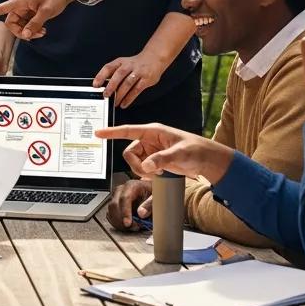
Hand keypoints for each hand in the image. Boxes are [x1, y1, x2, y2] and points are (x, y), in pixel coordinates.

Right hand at [0, 0, 87, 40]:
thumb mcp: (46, 11)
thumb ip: (35, 24)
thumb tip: (25, 35)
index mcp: (20, 1)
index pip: (0, 8)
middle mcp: (20, 5)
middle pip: (11, 23)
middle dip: (21, 32)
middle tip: (34, 36)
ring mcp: (25, 10)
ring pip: (20, 26)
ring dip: (29, 32)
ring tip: (42, 33)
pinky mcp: (31, 14)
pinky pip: (26, 25)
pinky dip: (33, 30)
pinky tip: (43, 31)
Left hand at [94, 52, 166, 108]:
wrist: (154, 58)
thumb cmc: (136, 63)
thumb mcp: (124, 63)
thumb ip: (115, 73)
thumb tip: (103, 86)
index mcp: (121, 61)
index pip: (108, 67)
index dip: (101, 76)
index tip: (95, 84)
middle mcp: (129, 65)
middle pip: (118, 75)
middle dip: (111, 86)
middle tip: (106, 95)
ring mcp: (138, 72)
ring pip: (127, 83)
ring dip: (120, 94)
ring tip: (115, 102)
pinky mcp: (146, 79)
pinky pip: (137, 90)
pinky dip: (129, 98)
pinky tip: (124, 103)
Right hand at [97, 123, 233, 183]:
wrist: (206, 160)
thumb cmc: (196, 149)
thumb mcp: (180, 154)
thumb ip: (162, 159)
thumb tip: (147, 166)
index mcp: (153, 131)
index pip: (128, 130)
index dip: (112, 132)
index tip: (98, 132)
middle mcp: (149, 140)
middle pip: (129, 152)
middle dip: (136, 165)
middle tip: (150, 172)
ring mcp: (151, 151)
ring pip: (134, 162)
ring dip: (142, 171)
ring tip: (159, 173)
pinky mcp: (154, 161)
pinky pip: (141, 168)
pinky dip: (147, 174)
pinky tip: (158, 175)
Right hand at [105, 178, 151, 231]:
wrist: (150, 194)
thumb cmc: (152, 195)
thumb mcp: (155, 198)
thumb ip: (149, 205)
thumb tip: (141, 213)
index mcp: (131, 186)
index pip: (124, 198)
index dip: (125, 212)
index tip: (128, 223)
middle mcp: (121, 190)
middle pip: (114, 205)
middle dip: (121, 219)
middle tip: (134, 227)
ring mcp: (116, 197)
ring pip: (110, 211)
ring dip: (119, 223)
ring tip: (133, 227)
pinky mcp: (115, 205)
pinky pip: (110, 215)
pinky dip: (117, 223)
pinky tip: (126, 226)